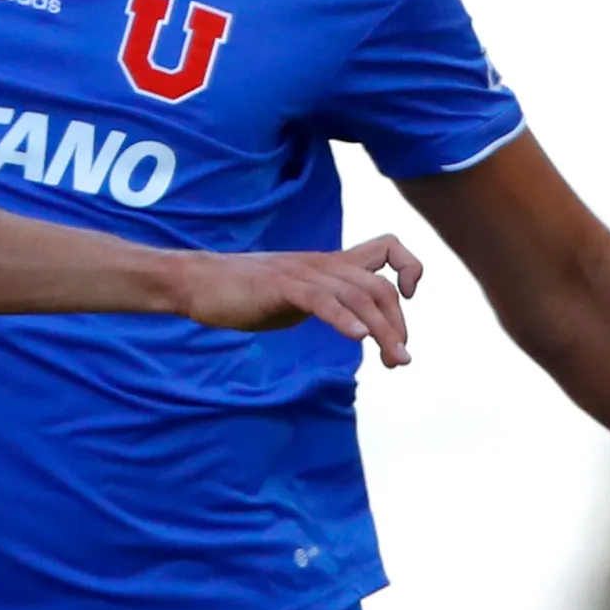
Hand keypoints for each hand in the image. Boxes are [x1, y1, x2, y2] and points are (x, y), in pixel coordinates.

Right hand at [177, 235, 423, 365]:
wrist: (200, 283)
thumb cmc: (246, 293)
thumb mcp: (299, 295)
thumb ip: (328, 302)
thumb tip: (353, 323)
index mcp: (331, 265)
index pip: (387, 249)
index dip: (409, 268)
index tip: (410, 299)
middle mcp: (323, 265)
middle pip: (380, 288)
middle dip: (398, 326)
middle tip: (400, 359)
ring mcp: (302, 274)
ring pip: (358, 296)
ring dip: (382, 331)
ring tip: (393, 360)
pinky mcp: (281, 288)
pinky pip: (322, 300)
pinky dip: (344, 318)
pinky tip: (358, 338)